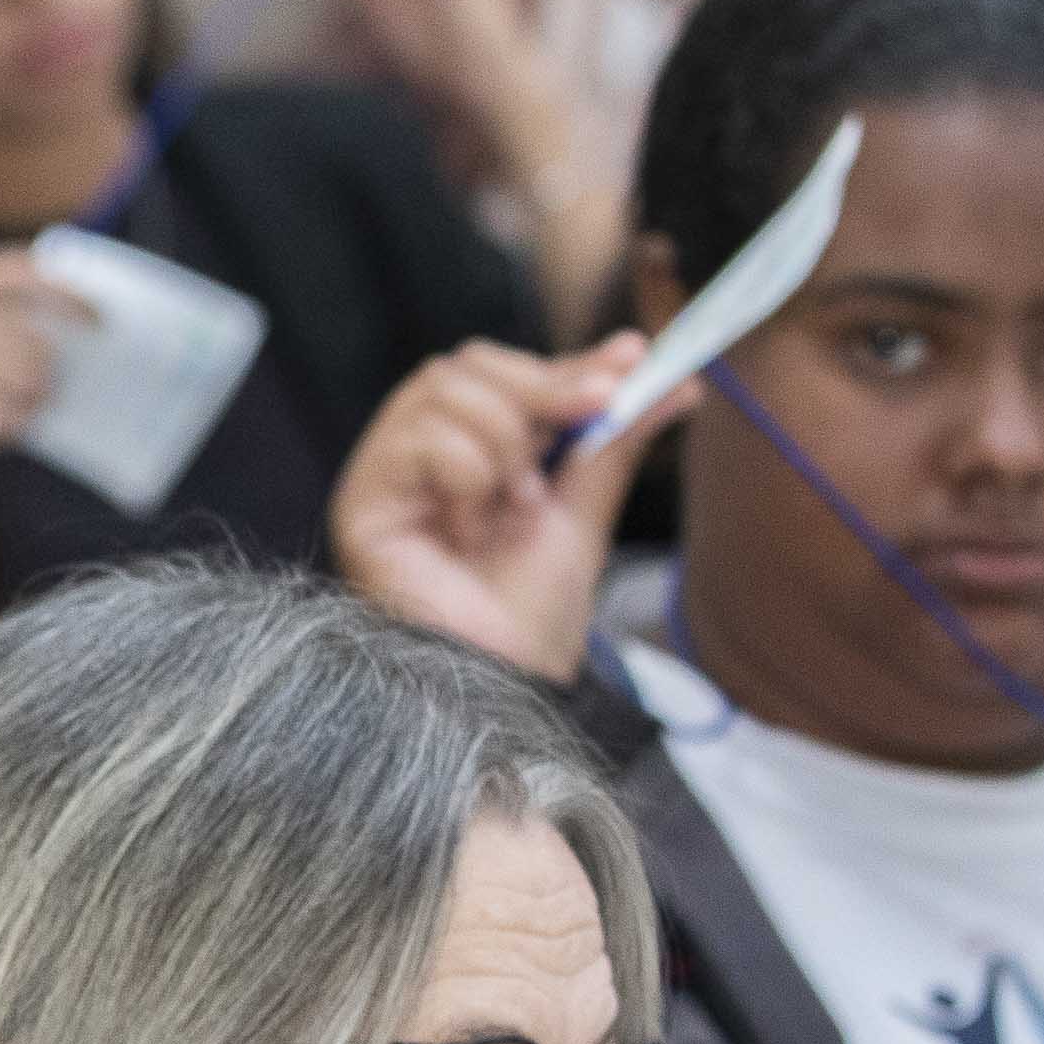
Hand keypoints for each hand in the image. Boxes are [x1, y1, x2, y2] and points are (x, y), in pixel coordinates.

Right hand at [331, 333, 677, 684]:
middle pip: (468, 366)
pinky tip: (469, 532)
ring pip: (444, 390)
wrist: (504, 683)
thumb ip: (616, 441)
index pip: (504, 372)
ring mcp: (384, 474)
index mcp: (464, 451)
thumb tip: (681, 380)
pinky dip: (467, 476)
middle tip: (597, 409)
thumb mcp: (585, 512)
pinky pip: (422, 440)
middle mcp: (416, 455)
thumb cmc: (532, 616)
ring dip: (506, 442)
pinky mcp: (361, 501)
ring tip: (518, 508)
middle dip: (543, 386)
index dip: (565, 363)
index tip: (632, 360)